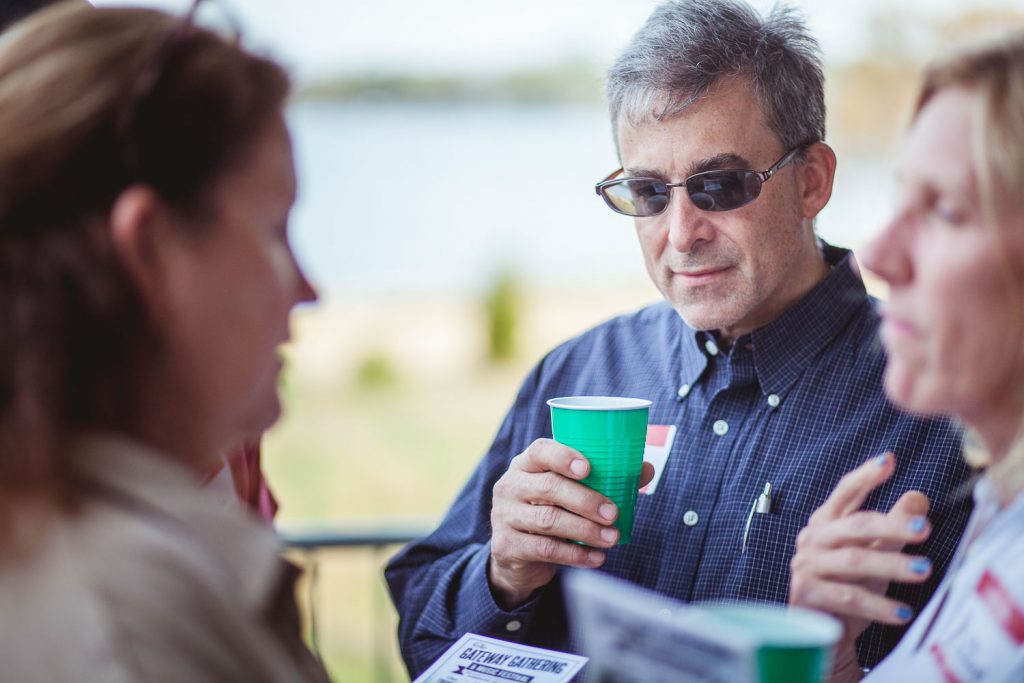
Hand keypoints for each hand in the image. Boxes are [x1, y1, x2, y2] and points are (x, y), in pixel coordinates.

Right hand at [488, 438, 653, 608]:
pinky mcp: (507, 545)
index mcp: (526, 465)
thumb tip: (645, 469)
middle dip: (586, 500)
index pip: (540, 451)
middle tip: (613, 513)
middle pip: (549, 487)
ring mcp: (504, 515)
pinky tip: (596, 558)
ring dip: (586, 530)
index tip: (589, 468)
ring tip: (612, 538)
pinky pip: (545, 548)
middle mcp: (510, 485)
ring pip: (549, 520)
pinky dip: (575, 554)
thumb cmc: (549, 511)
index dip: (564, 457)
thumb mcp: (568, 493)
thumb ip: (603, 480)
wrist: (517, 555)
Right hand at [789, 453, 932, 681]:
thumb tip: (918, 497)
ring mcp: (807, 566)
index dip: (865, 476)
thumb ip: (892, 526)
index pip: (845, 493)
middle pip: (855, 525)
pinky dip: (879, 606)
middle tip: (925, 526)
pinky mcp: (807, 595)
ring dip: (892, 565)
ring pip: (854, 561)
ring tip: (925, 569)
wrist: (825, 629)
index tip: (888, 460)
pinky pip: (849, 597)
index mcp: (826, 522)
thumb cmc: (849, 584)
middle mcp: (812, 539)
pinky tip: (904, 611)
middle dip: (892, 525)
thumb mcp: (875, 552)